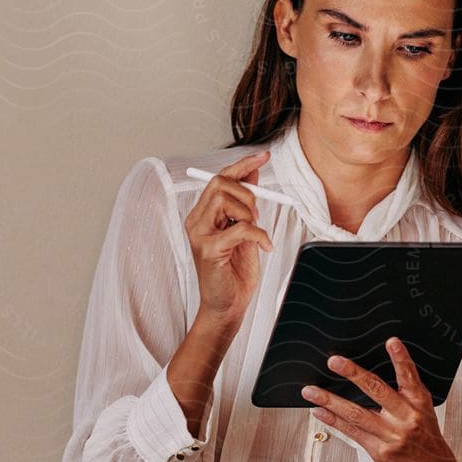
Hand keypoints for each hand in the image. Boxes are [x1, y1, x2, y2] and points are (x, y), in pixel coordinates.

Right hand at [184, 151, 273, 323]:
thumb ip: (246, 204)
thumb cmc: (234, 272)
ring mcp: (199, 235)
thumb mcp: (245, 231)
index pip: (219, 178)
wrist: (228, 305)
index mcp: (203, 214)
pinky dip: (259, 235)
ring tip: (256, 233)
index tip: (263, 156)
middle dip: (247, 193)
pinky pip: (241, 228)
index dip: (242, 164)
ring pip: (226, 199)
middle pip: (220, 182)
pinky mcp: (209, 250)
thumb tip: (254, 173)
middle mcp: (196, 221)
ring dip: (250, 213)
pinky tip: (265, 247)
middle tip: (257, 216)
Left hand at [301, 336, 461, 461]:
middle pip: (376, 391)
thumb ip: (405, 395)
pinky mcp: (379, 452)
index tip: (391, 342)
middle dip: (353, 374)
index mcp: (419, 404)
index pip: (410, 377)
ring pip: (356, 413)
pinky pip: (352, 432)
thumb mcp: (425, 413)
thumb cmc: (427, 441)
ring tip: (310, 391)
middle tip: (335, 361)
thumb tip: (371, 378)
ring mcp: (391, 436)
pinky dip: (333, 421)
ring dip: (330, 400)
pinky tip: (319, 411)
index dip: (401, 359)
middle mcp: (406, 418)